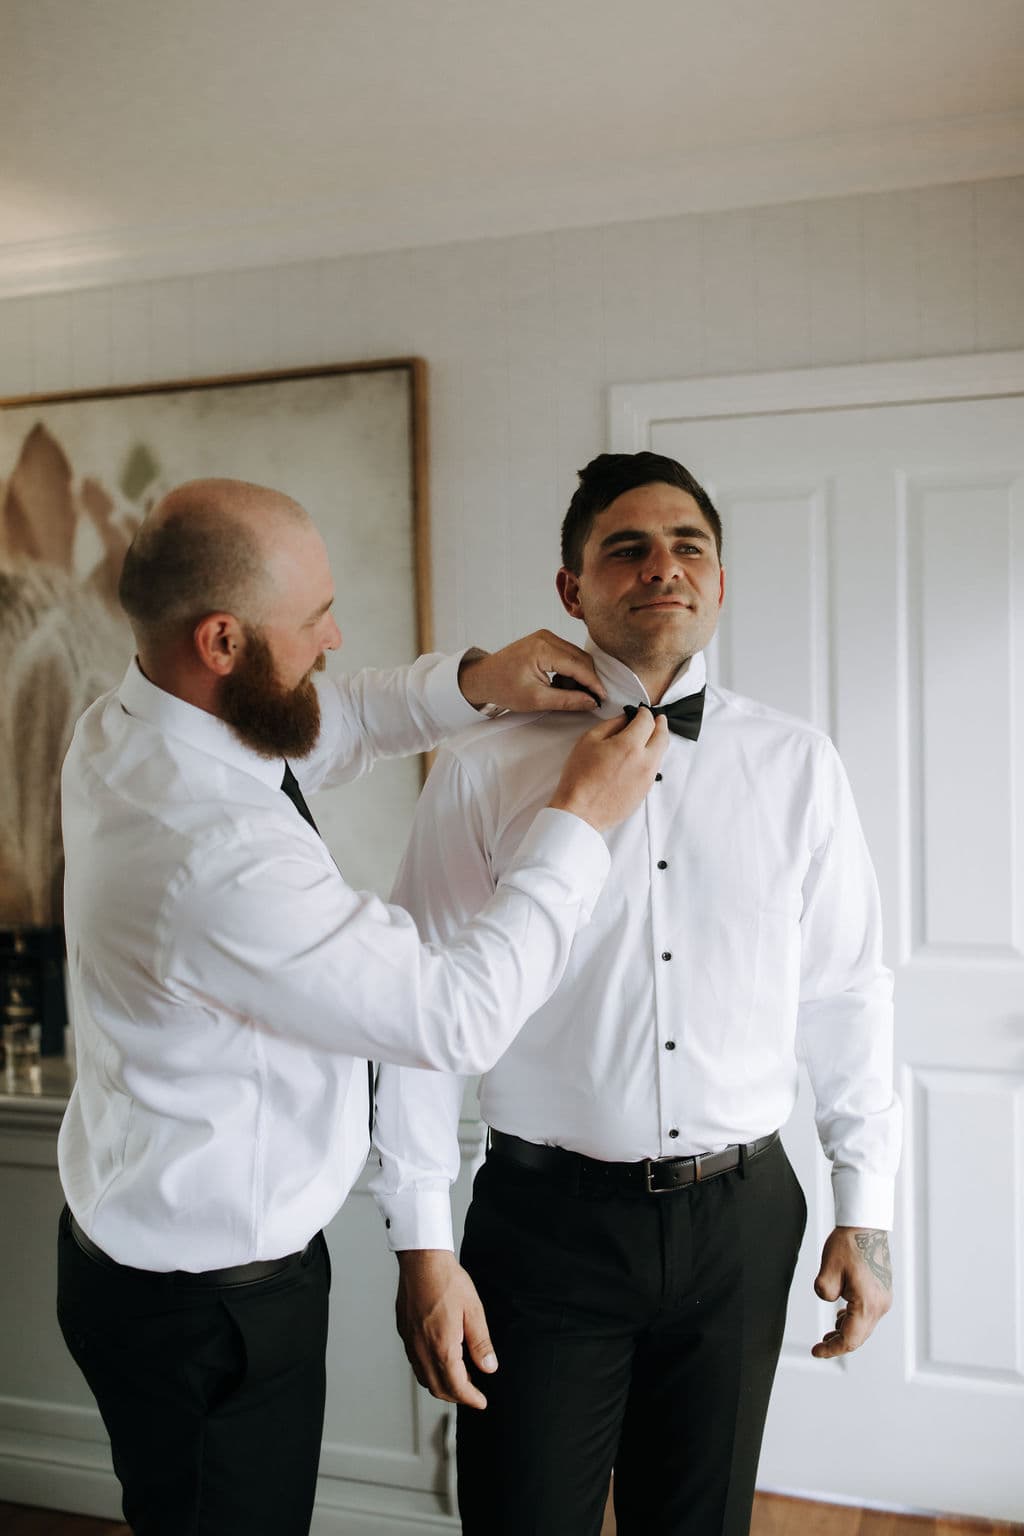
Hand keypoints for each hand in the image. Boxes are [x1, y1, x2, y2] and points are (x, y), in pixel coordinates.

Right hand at [395, 1250, 495, 1409]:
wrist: (421, 1260)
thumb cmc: (447, 1280)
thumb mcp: (474, 1310)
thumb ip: (481, 1343)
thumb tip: (489, 1367)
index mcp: (442, 1346)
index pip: (456, 1386)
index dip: (470, 1398)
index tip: (481, 1402)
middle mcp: (422, 1349)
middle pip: (438, 1388)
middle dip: (457, 1396)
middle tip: (473, 1392)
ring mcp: (410, 1342)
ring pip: (424, 1378)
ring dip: (442, 1385)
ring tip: (459, 1377)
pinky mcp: (404, 1333)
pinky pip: (415, 1363)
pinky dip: (429, 1371)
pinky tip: (441, 1360)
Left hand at [458, 633, 605, 712]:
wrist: (483, 678)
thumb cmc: (504, 688)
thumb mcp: (537, 700)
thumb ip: (567, 700)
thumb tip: (591, 702)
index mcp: (543, 649)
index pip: (579, 666)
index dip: (593, 683)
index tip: (603, 698)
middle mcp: (546, 637)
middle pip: (581, 658)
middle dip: (589, 679)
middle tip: (592, 700)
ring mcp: (546, 637)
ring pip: (576, 656)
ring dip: (580, 675)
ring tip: (573, 694)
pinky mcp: (545, 640)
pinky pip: (567, 654)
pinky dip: (570, 670)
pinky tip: (563, 684)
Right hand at [548, 707, 668, 830]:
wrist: (580, 812)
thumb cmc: (579, 777)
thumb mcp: (588, 741)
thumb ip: (611, 725)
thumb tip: (624, 719)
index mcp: (630, 745)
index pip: (647, 721)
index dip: (645, 712)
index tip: (641, 711)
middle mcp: (645, 761)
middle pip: (662, 736)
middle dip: (660, 724)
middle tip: (657, 718)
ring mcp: (647, 778)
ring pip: (661, 753)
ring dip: (657, 741)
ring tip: (649, 736)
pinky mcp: (645, 791)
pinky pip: (654, 769)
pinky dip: (652, 758)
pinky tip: (640, 757)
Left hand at [812, 1227, 892, 1358]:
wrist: (866, 1224)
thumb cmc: (848, 1243)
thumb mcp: (828, 1268)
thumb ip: (825, 1291)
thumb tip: (830, 1302)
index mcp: (867, 1303)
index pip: (850, 1339)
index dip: (832, 1349)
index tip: (815, 1351)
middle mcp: (881, 1305)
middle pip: (859, 1336)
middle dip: (838, 1343)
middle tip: (819, 1346)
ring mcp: (884, 1298)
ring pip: (864, 1325)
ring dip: (847, 1331)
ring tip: (828, 1335)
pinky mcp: (883, 1291)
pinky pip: (868, 1313)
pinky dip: (854, 1319)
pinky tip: (841, 1316)